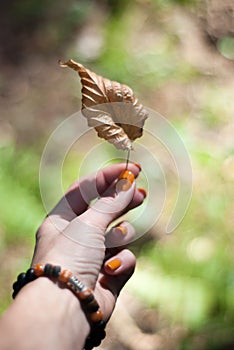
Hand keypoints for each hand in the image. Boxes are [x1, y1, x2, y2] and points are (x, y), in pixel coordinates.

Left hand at [32, 162, 145, 321]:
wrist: (68, 306)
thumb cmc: (70, 257)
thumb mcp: (88, 222)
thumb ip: (112, 202)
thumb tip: (128, 181)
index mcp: (63, 219)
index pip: (86, 189)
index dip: (108, 177)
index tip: (132, 169)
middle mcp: (78, 236)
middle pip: (106, 210)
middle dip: (123, 201)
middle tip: (141, 193)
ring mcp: (94, 255)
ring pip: (120, 234)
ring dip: (120, 236)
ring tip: (114, 241)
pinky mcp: (109, 274)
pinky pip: (125, 258)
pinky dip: (121, 262)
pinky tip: (110, 269)